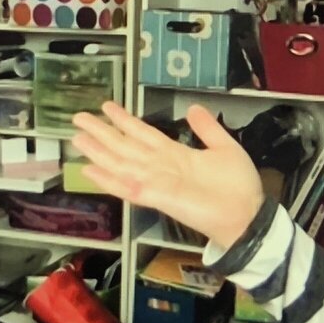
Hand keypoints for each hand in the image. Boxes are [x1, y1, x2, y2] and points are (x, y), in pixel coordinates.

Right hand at [72, 102, 264, 249]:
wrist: (246, 215)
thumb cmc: (238, 186)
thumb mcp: (224, 147)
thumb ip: (207, 129)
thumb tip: (192, 107)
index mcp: (175, 154)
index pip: (144, 134)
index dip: (124, 120)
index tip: (106, 107)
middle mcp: (160, 167)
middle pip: (125, 146)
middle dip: (102, 132)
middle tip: (78, 117)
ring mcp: (156, 182)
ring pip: (120, 163)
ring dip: (98, 152)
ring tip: (77, 138)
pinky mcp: (156, 198)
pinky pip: (127, 187)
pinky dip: (108, 180)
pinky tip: (88, 171)